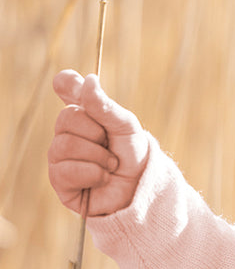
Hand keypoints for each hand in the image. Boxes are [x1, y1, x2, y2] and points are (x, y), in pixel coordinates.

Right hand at [48, 71, 148, 215]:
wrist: (140, 188)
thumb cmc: (132, 155)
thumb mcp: (125, 127)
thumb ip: (105, 106)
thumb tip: (88, 80)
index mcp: (83, 113)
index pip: (67, 88)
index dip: (68, 85)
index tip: (67, 83)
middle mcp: (66, 131)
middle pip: (66, 118)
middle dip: (96, 134)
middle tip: (110, 146)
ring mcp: (60, 156)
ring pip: (65, 145)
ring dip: (98, 157)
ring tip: (111, 165)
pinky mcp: (60, 182)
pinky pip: (65, 171)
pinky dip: (92, 174)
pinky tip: (102, 179)